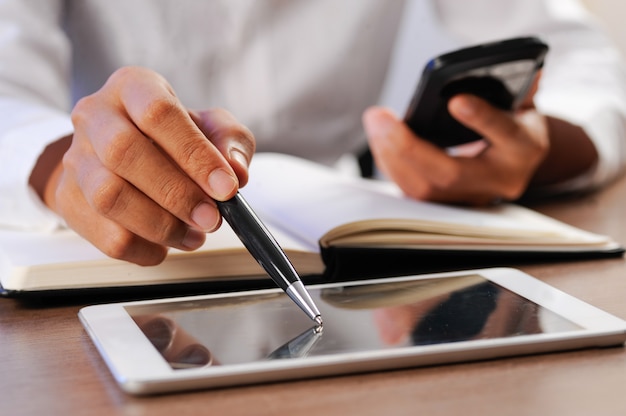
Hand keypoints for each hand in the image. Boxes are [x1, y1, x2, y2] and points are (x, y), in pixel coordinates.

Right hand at [35, 66, 254, 264]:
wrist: (120, 155)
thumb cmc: (172, 137)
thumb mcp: (210, 126)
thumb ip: (230, 142)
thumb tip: (237, 171)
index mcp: (133, 87)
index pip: (158, 112)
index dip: (195, 153)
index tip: (226, 187)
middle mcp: (96, 116)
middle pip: (124, 153)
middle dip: (176, 194)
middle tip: (211, 218)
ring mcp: (76, 158)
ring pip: (109, 197)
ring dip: (161, 226)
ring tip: (193, 234)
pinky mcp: (69, 200)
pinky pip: (105, 235)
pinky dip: (145, 249)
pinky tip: (167, 244)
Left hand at [363, 95, 550, 204]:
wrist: (515, 158)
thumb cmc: (514, 118)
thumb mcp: (521, 97)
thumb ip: (517, 82)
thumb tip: (514, 69)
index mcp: (526, 147)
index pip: (506, 134)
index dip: (482, 119)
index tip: (456, 101)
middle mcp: (501, 179)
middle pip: (450, 174)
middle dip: (409, 147)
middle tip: (380, 116)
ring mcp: (472, 197)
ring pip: (425, 188)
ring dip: (391, 155)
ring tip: (375, 121)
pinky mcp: (448, 202)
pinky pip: (412, 190)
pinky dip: (391, 163)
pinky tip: (378, 138)